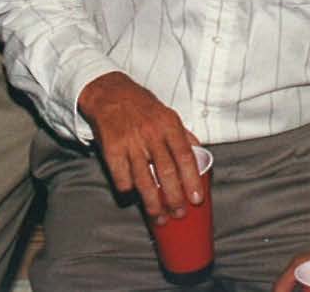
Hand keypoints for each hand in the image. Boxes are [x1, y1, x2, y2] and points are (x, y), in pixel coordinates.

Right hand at [76, 72, 203, 220]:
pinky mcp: (111, 150)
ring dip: (153, 204)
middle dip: (174, 198)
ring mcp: (131, 143)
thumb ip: (183, 134)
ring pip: (144, 181)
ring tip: (159, 216)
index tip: (196, 198)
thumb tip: (199, 153)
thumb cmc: (142, 106)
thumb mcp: (167, 113)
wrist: (110, 93)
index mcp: (169, 125)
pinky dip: (128, 191)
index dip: (192, 180)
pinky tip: (133, 196)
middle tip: (179, 213)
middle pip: (166, 173)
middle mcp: (151, 134)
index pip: (185, 157)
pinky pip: (122, 178)